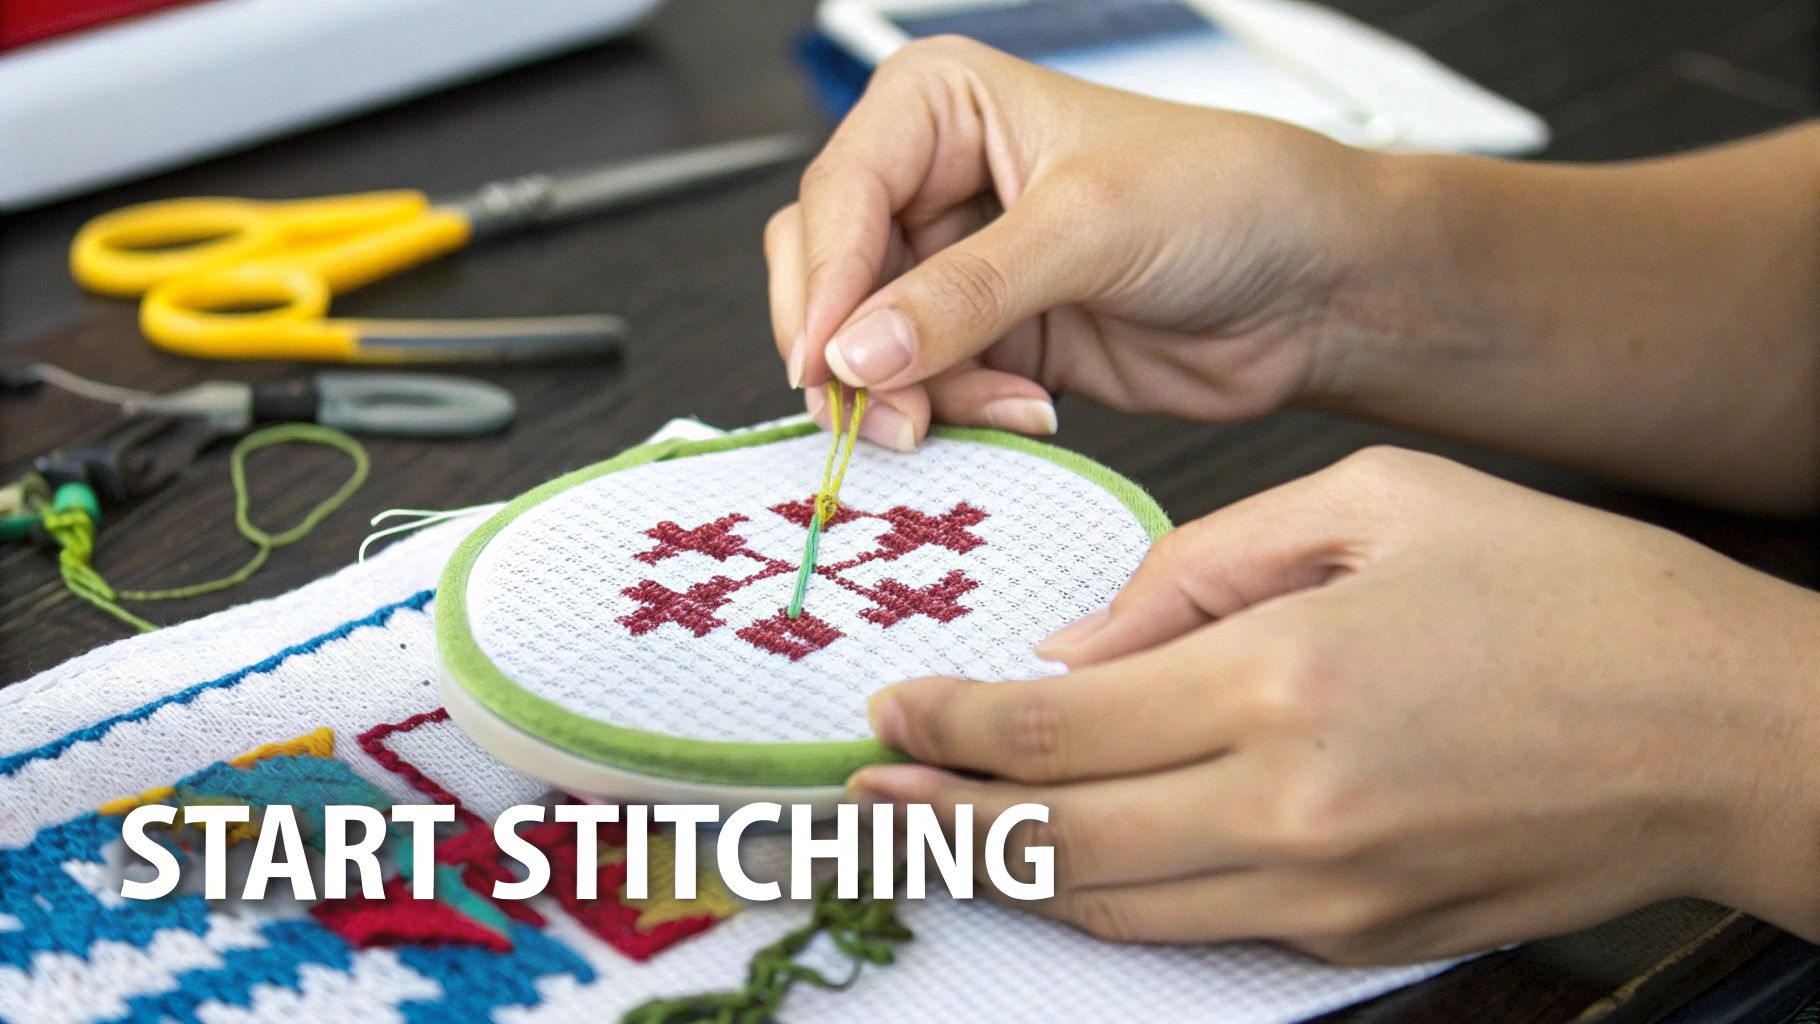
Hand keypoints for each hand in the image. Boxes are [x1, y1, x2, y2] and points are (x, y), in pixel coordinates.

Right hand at [766, 36, 1378, 448]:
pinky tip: (1027, 412)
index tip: (826, 364)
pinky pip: (927, 390)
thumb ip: (966, 294)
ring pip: (868, 344)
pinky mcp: (989, 341)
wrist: (1315, 286)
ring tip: (989, 411)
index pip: (840, 194)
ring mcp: (958, 268)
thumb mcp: (1089, 228)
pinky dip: (960, 415)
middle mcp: (937, 181)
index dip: (824, 284)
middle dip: (851, 349)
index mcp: (944, 106)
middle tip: (882, 412)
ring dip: (912, 395)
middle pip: (830, 273)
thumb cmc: (1230, 197)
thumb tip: (858, 350)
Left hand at [847, 447, 1819, 961]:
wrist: (1722, 730)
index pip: (1057, 726)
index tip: (890, 713)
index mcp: (1285, 678)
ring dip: (1005, 876)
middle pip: (1056, 841)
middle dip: (937, 822)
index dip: (950, 728)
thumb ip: (1202, 568)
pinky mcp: (1361, 938)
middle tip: (863, 800)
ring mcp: (1325, 893)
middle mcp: (1292, 807)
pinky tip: (1072, 861)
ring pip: (1112, 909)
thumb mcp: (1376, 503)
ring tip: (933, 838)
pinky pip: (1199, 930)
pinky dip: (1114, 899)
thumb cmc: (1569, 595)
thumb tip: (1083, 641)